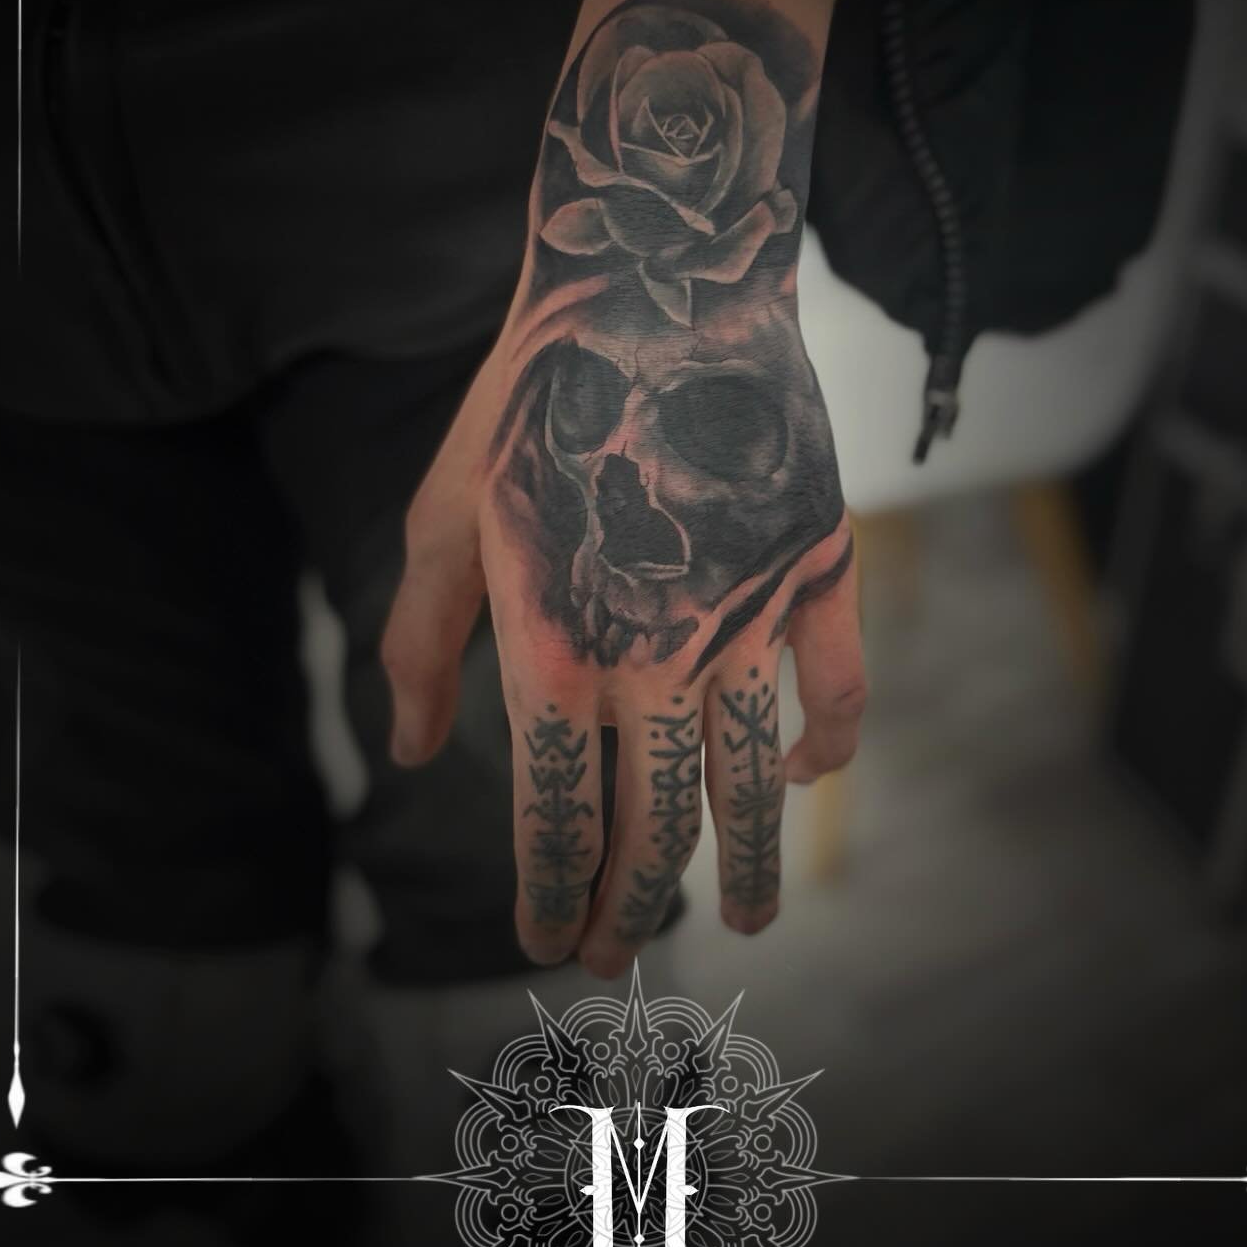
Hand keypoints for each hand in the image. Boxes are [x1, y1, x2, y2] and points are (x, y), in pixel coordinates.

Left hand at [382, 0, 864, 976]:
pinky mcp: (816, 576)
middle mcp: (654, 661)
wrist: (659, 292)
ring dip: (750, 869)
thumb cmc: (531, 403)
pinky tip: (801, 778)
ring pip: (753, 789)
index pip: (553, 821)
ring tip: (751, 924)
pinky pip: (837, 695)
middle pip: (654, 829)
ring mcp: (748, 625)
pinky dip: (825, 753)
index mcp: (551, 654)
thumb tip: (410, 753)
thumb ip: (418, 645)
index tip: (546, 942)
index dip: (550, 897)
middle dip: (633, 909)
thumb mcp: (443, 518)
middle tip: (619, 954)